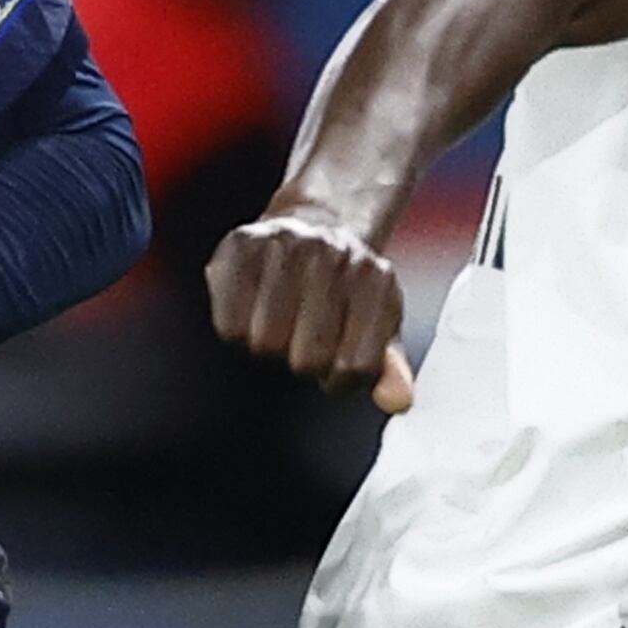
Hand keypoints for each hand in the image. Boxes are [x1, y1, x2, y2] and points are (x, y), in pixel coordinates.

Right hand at [205, 210, 416, 413]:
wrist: (314, 225)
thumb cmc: (345, 288)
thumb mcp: (378, 325)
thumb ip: (388, 369)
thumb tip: (397, 402)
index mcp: (375, 279)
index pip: (355, 368)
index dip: (340, 378)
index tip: (337, 360)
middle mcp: (332, 254)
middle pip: (308, 360)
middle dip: (304, 361)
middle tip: (305, 336)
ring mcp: (286, 244)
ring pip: (266, 343)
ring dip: (270, 345)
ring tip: (281, 320)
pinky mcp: (242, 244)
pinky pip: (230, 324)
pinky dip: (236, 329)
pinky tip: (253, 309)